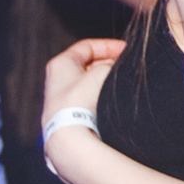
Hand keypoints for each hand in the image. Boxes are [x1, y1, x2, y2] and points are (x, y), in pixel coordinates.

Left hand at [40, 38, 125, 178]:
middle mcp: (56, 80)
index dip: (109, 46)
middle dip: (108, 65)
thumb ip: (112, 65)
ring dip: (105, 83)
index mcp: (60, 64)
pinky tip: (112, 104)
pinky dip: (100, 99)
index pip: (87, 46)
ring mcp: (60, 100)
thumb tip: (118, 67)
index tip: (127, 51)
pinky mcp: (66, 117)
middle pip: (88, 65)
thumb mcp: (102, 73)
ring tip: (121, 86)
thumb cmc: (81, 102)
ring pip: (88, 84)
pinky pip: (87, 101)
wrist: (69, 138)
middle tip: (125, 68)